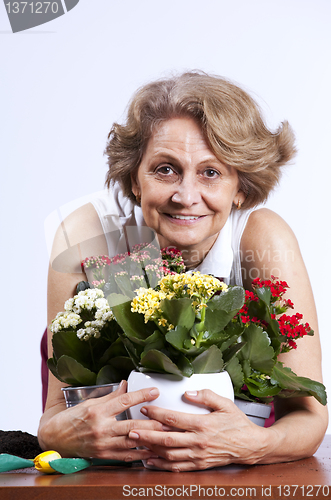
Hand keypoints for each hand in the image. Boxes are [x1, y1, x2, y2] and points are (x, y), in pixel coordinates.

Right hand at [41, 381, 162, 460]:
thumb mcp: (89, 403)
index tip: (155, 392)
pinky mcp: (103, 455)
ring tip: (165, 436)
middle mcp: (101, 428)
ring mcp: (103, 444)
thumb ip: (110, 396)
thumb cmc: (71, 418)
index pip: (124, 401)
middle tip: (167, 420)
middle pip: (132, 425)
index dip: (141, 395)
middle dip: (152, 423)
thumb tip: (125, 385)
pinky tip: (151, 452)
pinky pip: (126, 456)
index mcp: (97, 411)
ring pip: (132, 443)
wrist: (54, 438)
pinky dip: (140, 455)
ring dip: (150, 440)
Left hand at [128, 389, 273, 470]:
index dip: (157, 413)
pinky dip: (162, 465)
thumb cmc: (238, 423)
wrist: (251, 446)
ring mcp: (198, 455)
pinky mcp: (199, 465)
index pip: (175, 419)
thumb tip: (188, 391)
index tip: (145, 408)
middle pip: (167, 439)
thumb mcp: (225, 404)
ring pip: (170, 454)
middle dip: (147, 434)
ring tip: (136, 444)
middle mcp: (199, 441)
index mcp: (203, 424)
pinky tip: (150, 460)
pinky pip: (177, 467)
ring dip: (151, 450)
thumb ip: (206, 396)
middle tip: (132, 430)